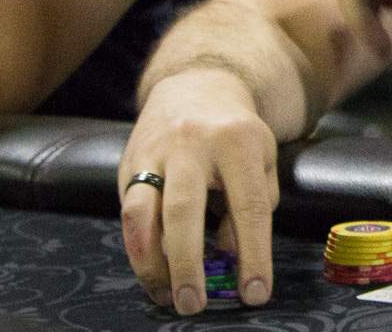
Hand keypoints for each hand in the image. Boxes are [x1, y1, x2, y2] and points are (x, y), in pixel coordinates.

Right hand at [119, 68, 278, 313]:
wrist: (197, 87)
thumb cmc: (237, 135)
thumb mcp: (263, 160)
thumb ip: (256, 205)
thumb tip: (230, 254)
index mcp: (237, 143)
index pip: (249, 207)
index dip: (254, 255)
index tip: (255, 294)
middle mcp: (192, 145)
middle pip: (184, 210)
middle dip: (187, 263)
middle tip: (194, 304)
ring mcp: (154, 152)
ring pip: (141, 212)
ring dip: (150, 261)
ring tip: (166, 295)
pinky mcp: (128, 163)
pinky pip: (128, 212)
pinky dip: (137, 248)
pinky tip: (151, 272)